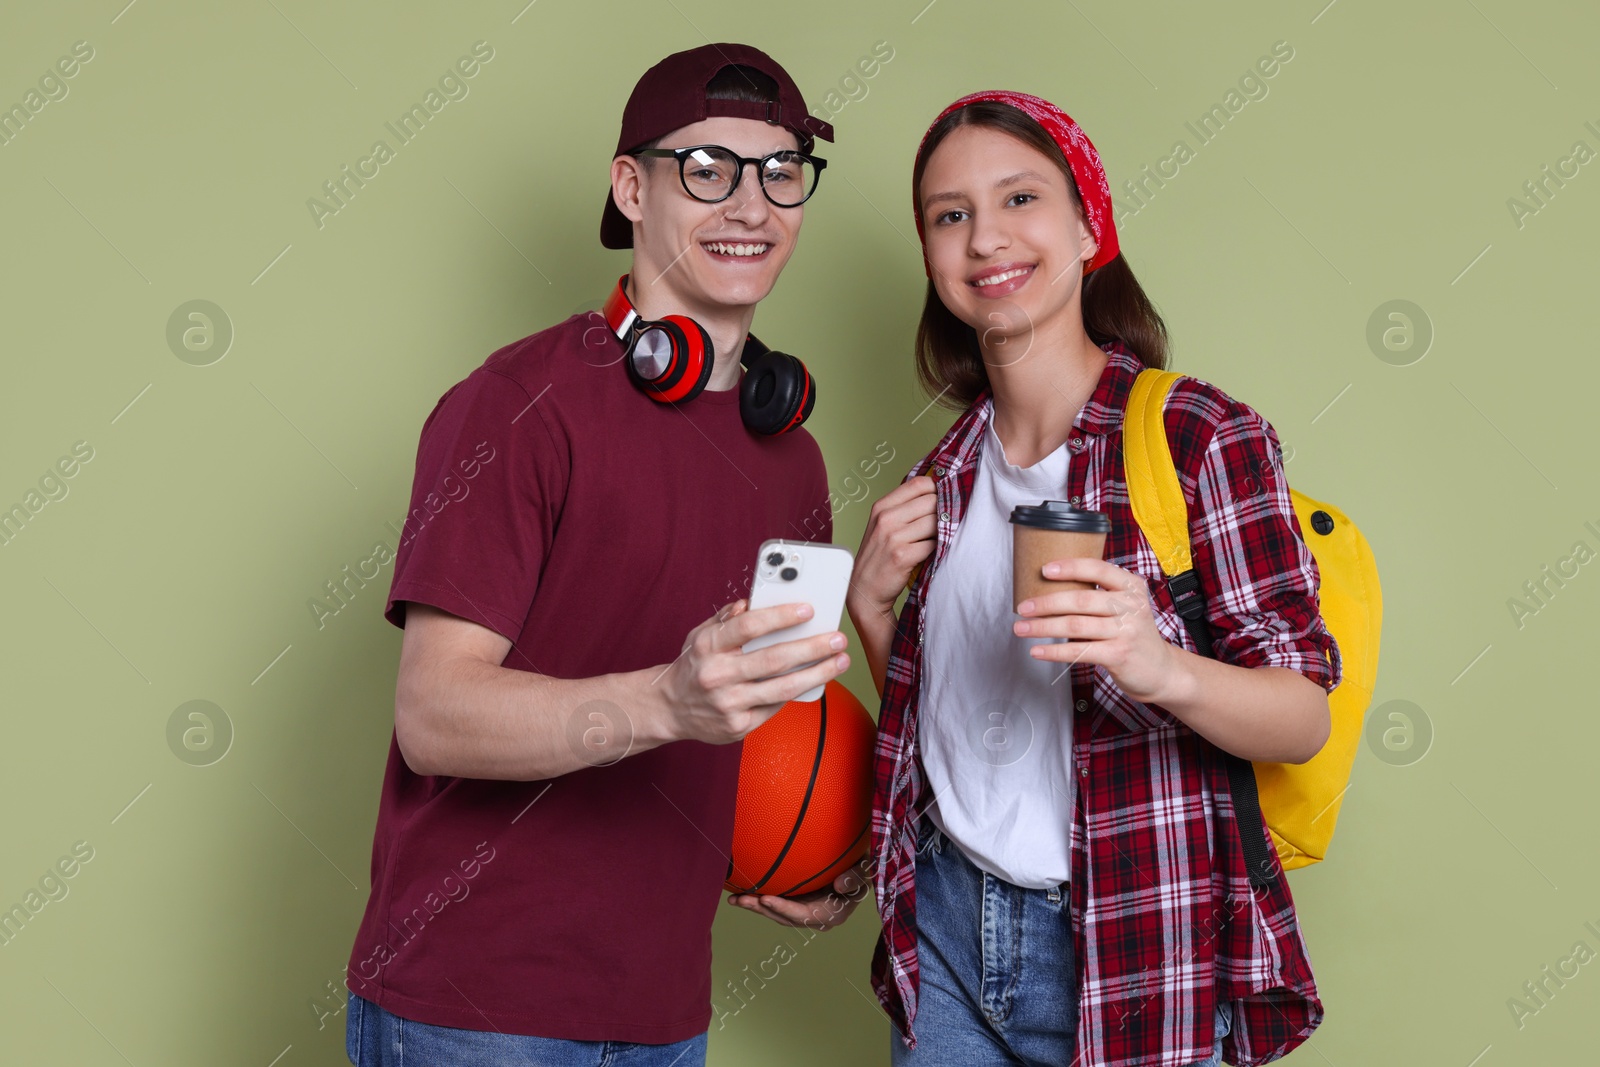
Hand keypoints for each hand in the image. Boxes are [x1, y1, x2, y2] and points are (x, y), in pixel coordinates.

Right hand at [655, 599, 849, 745]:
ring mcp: (728, 703)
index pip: (749, 626)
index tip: (808, 610)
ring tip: (840, 661)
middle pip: (774, 659)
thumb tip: (752, 602)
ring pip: (783, 688)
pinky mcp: (738, 726)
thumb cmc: (693, 666)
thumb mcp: (701, 635)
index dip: (781, 616)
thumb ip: (727, 619)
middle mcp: (718, 675)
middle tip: (838, 639)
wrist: (669, 708)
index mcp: (708, 646)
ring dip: (818, 674)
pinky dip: (797, 692)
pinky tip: (814, 681)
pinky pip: (775, 706)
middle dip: (812, 648)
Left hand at [726, 858, 869, 929]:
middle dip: (761, 909)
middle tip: (740, 898)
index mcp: (832, 915)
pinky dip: (760, 899)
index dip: (784, 909)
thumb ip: (856, 878)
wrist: (856, 868)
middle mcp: (815, 919)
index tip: (765, 899)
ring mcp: (805, 912)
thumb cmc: (861, 869)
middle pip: (784, 917)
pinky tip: (742, 892)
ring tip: (734, 898)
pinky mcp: (797, 904)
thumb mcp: (864, 872)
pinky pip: (776, 904)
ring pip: (776, 913)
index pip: (804, 916)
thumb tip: (840, 886)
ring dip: (755, 906)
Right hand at [848, 475, 936, 618]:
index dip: (938, 487)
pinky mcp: (903, 556)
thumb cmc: (879, 557)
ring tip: (940, 538)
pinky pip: (934, 544)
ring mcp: (893, 537)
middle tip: (947, 522)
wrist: (865, 590)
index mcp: (882, 507)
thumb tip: (938, 493)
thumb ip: (904, 508)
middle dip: (944, 510)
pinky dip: (939, 547)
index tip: (946, 497)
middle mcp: (886, 519)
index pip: (919, 483)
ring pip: (935, 522)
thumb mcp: (883, 525)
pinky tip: (934, 553)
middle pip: (931, 501)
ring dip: (943, 530)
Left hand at [1011, 556, 1178, 704]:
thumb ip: (1100, 595)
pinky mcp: (1119, 655)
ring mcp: (1127, 631)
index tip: (1044, 570)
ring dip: (1043, 627)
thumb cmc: (1133, 634)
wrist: (1161, 670)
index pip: (1098, 568)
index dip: (1070, 567)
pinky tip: (1037, 650)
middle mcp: (1131, 605)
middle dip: (1046, 603)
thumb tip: (1051, 589)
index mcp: (1131, 586)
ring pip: (1075, 625)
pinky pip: (1079, 651)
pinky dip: (1054, 651)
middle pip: (1081, 599)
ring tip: (1022, 628)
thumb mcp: (1126, 607)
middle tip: (1023, 607)